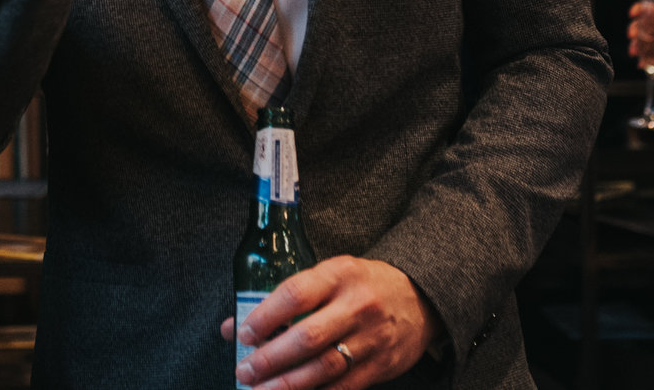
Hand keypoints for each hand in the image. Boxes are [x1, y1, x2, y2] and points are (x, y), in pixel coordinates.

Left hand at [222, 256, 437, 388]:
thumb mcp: (329, 276)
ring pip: (324, 368)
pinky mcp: (381, 365)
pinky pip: (343, 387)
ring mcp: (372, 338)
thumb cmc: (362, 284)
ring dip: (287, 384)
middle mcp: (357, 305)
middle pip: (308, 337)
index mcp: (340, 274)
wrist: (419, 297)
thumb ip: (286, 299)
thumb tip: (233, 326)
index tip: (244, 333)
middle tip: (245, 371)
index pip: (296, 294)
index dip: (266, 316)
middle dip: (271, 359)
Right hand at [629, 0, 653, 66]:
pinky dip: (643, 60)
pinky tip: (641, 64)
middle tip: (632, 35)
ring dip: (635, 46)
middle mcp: (653, 26)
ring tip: (634, 52)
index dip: (637, 9)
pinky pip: (648, 54)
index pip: (644, 8)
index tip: (632, 14)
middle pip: (638, 25)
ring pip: (640, 41)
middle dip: (632, 30)